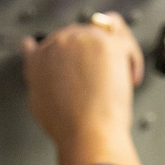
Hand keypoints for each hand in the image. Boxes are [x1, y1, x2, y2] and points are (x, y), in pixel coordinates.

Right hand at [21, 14, 147, 164]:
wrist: (87, 132)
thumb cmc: (69, 125)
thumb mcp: (39, 101)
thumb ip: (37, 74)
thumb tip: (33, 57)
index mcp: (39, 58)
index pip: (54, 40)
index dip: (72, 52)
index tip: (81, 61)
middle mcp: (59, 43)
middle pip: (82, 33)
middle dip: (95, 55)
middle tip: (104, 80)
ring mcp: (83, 39)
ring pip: (106, 31)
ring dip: (114, 54)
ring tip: (118, 80)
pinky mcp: (107, 43)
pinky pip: (125, 40)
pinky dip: (131, 58)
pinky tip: (129, 78)